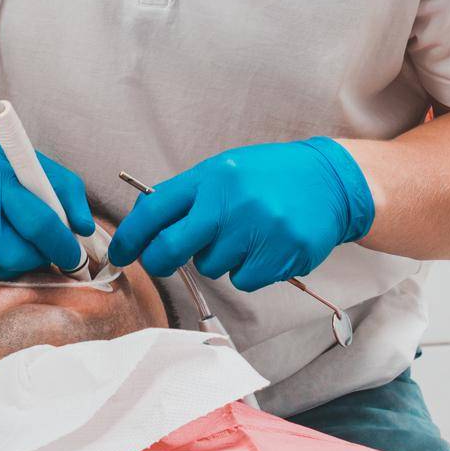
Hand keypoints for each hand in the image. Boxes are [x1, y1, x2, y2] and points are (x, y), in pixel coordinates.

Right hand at [0, 90, 93, 277]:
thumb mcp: (16, 154)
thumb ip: (58, 186)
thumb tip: (84, 227)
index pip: (39, 222)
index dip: (63, 246)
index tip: (75, 256)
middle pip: (13, 256)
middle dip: (34, 258)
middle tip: (40, 249)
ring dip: (5, 260)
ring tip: (1, 234)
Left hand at [108, 138, 374, 290]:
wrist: (329, 180)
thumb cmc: (268, 176)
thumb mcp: (225, 170)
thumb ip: (188, 195)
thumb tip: (143, 223)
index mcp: (212, 176)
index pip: (155, 210)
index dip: (131, 237)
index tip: (119, 254)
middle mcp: (232, 201)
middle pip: (172, 248)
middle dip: (160, 260)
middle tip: (163, 261)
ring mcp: (257, 229)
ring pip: (211, 267)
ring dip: (220, 259)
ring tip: (245, 234)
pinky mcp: (282, 254)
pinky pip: (244, 280)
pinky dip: (249, 270)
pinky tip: (266, 247)